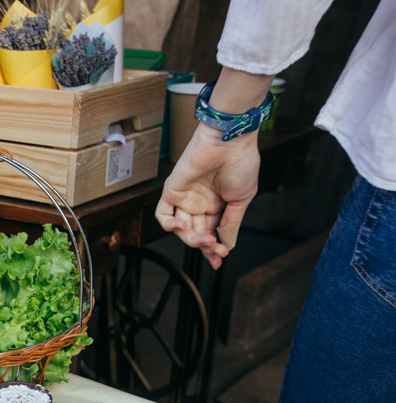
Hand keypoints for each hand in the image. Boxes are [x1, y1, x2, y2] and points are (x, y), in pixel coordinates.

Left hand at [155, 123, 260, 269]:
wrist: (230, 142)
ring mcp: (185, 198)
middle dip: (205, 246)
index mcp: (217, 205)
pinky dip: (168, 225)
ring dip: (193, 239)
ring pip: (181, 229)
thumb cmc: (240, 164)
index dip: (213, 249)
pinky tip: (181, 227)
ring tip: (206, 240)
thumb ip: (231, 222)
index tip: (219, 260)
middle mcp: (199, 203)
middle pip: (196, 234)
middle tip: (216, 249)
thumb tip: (227, 242)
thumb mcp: (241, 199)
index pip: (210, 233)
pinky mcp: (172, 191)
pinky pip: (162, 214)